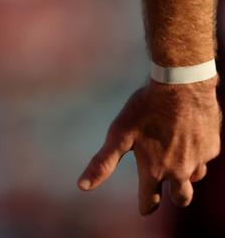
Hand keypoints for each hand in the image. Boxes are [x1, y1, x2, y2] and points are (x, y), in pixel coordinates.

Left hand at [78, 75, 221, 213]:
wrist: (181, 85)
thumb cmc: (145, 108)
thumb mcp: (118, 134)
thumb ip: (103, 162)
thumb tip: (82, 186)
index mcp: (156, 170)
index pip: (150, 201)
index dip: (145, 206)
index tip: (143, 209)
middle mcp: (180, 171)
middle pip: (182, 199)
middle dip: (174, 198)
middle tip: (167, 194)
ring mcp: (199, 159)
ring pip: (196, 178)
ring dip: (187, 176)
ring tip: (178, 166)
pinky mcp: (213, 146)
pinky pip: (205, 157)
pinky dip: (197, 153)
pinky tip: (189, 140)